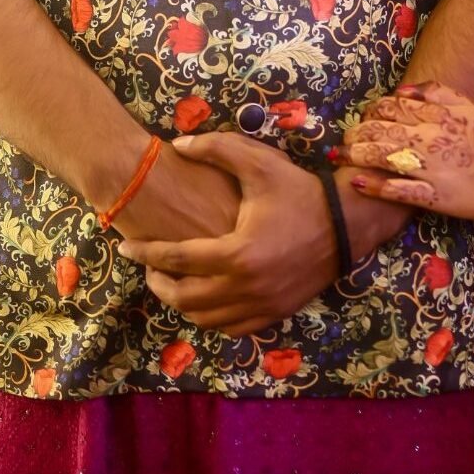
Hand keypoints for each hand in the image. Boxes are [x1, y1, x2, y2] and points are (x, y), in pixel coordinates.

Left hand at [117, 133, 339, 336]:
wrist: (347, 225)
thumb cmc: (300, 192)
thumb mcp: (260, 163)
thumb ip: (217, 149)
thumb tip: (177, 145)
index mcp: (237, 253)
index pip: (176, 259)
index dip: (146, 253)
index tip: (126, 245)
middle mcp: (245, 287)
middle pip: (184, 298)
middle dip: (158, 283)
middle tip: (150, 265)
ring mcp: (261, 305)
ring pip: (204, 319)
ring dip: (181, 303)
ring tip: (174, 281)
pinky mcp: (274, 314)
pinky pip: (231, 329)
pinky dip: (210, 318)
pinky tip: (206, 299)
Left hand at [340, 81, 473, 220]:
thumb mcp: (469, 105)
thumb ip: (436, 92)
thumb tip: (401, 90)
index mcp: (435, 116)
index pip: (392, 108)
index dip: (372, 112)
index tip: (363, 118)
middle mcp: (426, 139)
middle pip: (380, 132)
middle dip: (357, 134)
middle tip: (344, 139)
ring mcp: (427, 168)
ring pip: (382, 157)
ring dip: (357, 156)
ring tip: (339, 157)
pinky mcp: (431, 195)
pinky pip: (398, 190)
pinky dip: (376, 186)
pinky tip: (357, 182)